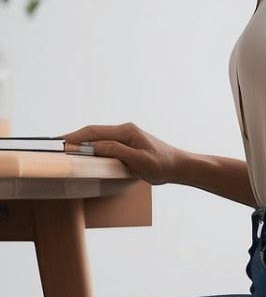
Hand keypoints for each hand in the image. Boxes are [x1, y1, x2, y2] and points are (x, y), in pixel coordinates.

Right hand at [62, 123, 183, 185]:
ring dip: (82, 141)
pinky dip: (92, 145)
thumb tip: (95, 146)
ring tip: (65, 147)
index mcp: (127, 131)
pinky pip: (105, 142)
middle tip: (56, 145)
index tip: (60, 144)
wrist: (178, 167)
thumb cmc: (162, 166)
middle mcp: (125, 130)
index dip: (75, 138)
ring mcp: (126, 135)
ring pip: (98, 136)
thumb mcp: (139, 161)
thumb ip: (117, 151)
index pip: (94, 132)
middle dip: (74, 137)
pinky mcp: (127, 143)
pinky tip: (84, 151)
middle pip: (93, 131)